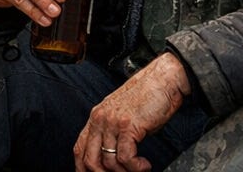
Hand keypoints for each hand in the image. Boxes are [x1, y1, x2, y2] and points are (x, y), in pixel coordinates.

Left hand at [73, 52, 190, 169]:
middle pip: (89, 159)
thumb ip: (113, 132)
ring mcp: (112, 122)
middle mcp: (100, 119)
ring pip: (108, 162)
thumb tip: (113, 157)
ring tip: (138, 170)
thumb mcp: (122, 114)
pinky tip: (145, 165)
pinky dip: (136, 167)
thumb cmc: (146, 97)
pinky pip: (125, 157)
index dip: (82, 168)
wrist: (162, 80)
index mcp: (96, 117)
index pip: (79, 148)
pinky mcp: (128, 125)